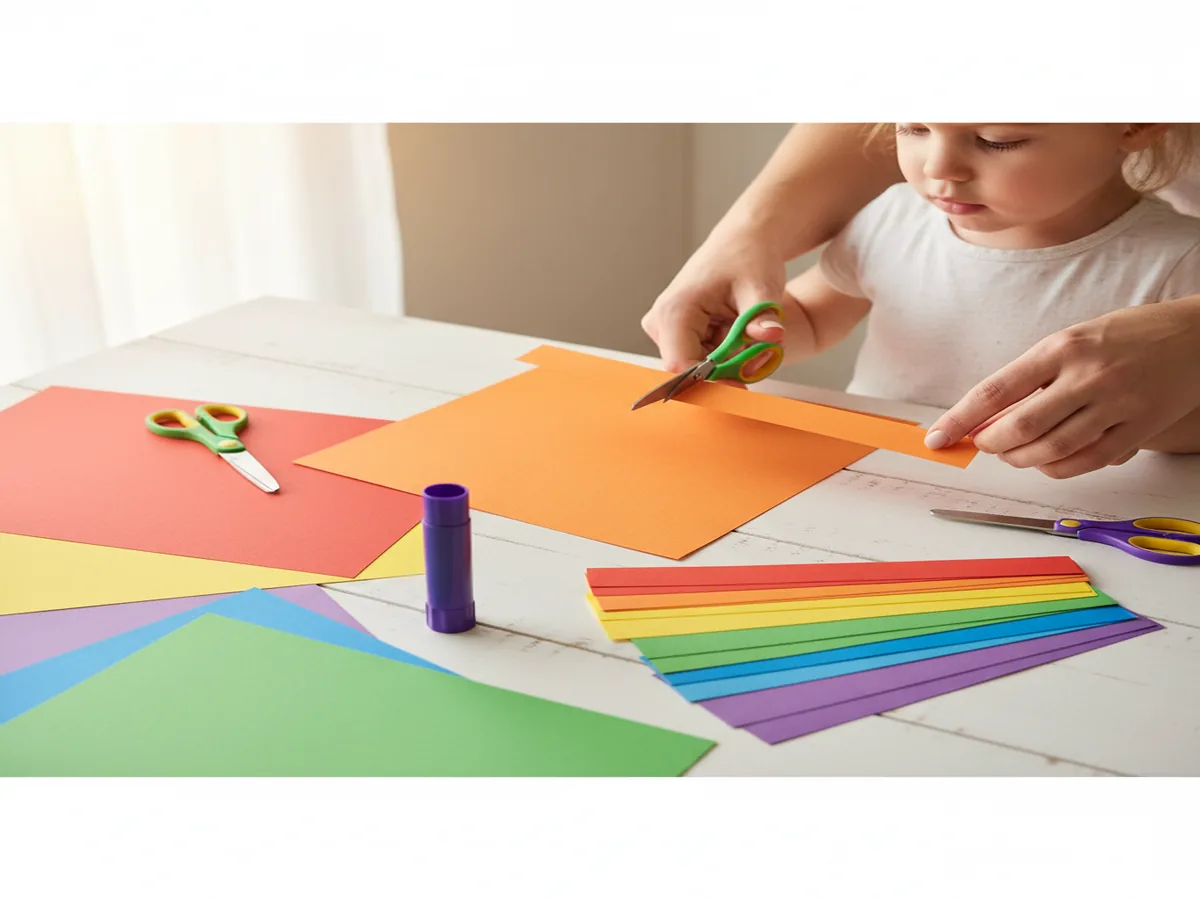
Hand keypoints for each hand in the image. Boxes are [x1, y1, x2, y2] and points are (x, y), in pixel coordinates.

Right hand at [642, 225, 787, 377]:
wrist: (745, 241)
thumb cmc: (749, 257)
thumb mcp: (761, 287)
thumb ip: (763, 316)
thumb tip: (772, 336)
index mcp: (675, 310)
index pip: (681, 366)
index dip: (711, 382)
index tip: (743, 385)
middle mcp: (662, 322)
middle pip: (690, 371)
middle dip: (726, 372)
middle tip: (759, 358)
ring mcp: (667, 329)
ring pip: (698, 368)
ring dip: (728, 364)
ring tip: (752, 339)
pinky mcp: (677, 333)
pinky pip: (701, 359)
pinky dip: (725, 356)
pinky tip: (740, 336)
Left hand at [924, 299, 1199, 477]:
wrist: (1195, 335)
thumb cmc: (1124, 336)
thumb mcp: (1072, 340)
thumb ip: (1033, 377)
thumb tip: (988, 418)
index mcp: (1061, 348)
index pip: (995, 391)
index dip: (960, 419)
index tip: (938, 437)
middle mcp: (1087, 376)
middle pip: (1020, 428)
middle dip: (991, 444)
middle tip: (983, 443)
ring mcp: (1116, 405)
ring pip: (1051, 451)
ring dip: (1020, 459)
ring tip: (1013, 452)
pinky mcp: (1138, 429)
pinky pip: (1086, 462)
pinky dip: (1056, 468)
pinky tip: (1047, 461)